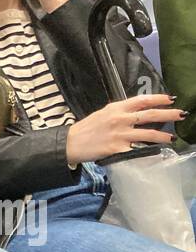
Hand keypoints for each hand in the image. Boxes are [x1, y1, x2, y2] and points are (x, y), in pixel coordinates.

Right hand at [65, 94, 182, 163]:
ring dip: (163, 136)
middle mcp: (121, 119)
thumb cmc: (86, 128)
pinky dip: (147, 151)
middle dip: (168, 114)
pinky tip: (155, 152)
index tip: (171, 99)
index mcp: (117, 108)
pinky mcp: (117, 149)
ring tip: (172, 138)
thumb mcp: (103, 113)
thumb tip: (137, 112)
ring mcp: (120, 135)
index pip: (142, 100)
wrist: (70, 143)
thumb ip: (120, 111)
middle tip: (181, 114)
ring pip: (148, 134)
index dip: (159, 99)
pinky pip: (136, 150)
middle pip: (150, 115)